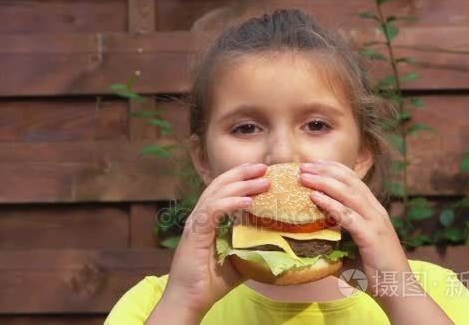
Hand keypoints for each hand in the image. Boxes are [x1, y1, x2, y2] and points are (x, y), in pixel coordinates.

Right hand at [154, 163, 269, 319]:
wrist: (189, 301)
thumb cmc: (211, 282)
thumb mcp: (240, 260)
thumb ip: (253, 247)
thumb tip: (280, 242)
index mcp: (208, 219)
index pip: (223, 190)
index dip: (240, 178)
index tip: (261, 171)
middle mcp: (200, 217)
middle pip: (220, 185)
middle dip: (242, 173)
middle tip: (264, 167)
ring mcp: (196, 224)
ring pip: (217, 194)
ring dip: (241, 185)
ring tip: (262, 180)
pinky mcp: (195, 234)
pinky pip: (213, 211)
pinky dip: (230, 203)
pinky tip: (248, 201)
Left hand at [298, 159, 410, 295]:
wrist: (398, 292)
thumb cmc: (373, 275)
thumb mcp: (350, 253)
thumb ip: (332, 244)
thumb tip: (306, 245)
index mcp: (373, 211)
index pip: (354, 181)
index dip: (333, 170)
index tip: (313, 164)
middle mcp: (376, 211)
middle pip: (350, 182)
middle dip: (325, 171)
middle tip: (304, 166)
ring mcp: (375, 222)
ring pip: (349, 194)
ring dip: (324, 182)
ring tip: (305, 176)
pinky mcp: (372, 236)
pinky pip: (348, 216)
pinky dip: (331, 204)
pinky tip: (315, 197)